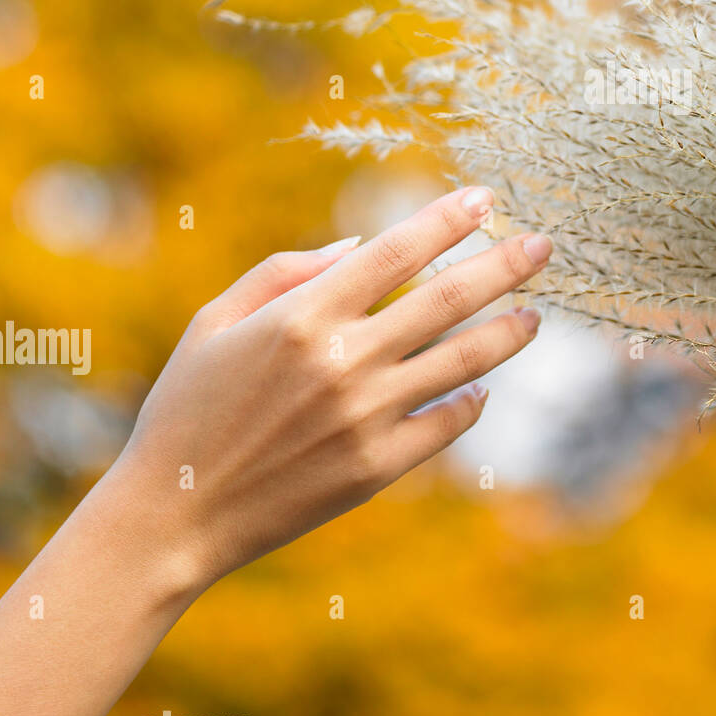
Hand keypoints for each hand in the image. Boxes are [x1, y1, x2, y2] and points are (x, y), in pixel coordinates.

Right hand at [113, 185, 549, 593]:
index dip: (448, 219)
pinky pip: (446, 424)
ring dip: (508, 332)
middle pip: (448, 299)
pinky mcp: (377, 467)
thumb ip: (287, 268)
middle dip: (505, 265)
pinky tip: (480, 387)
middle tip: (543, 246)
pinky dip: (471, 401)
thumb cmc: (187, 406)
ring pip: (464, 361)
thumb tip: (362, 240)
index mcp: (302, 315)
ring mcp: (366, 417)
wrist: (172, 516)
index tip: (487, 199)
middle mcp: (343, 361)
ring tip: (534, 315)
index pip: (397, 251)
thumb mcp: (216, 319)